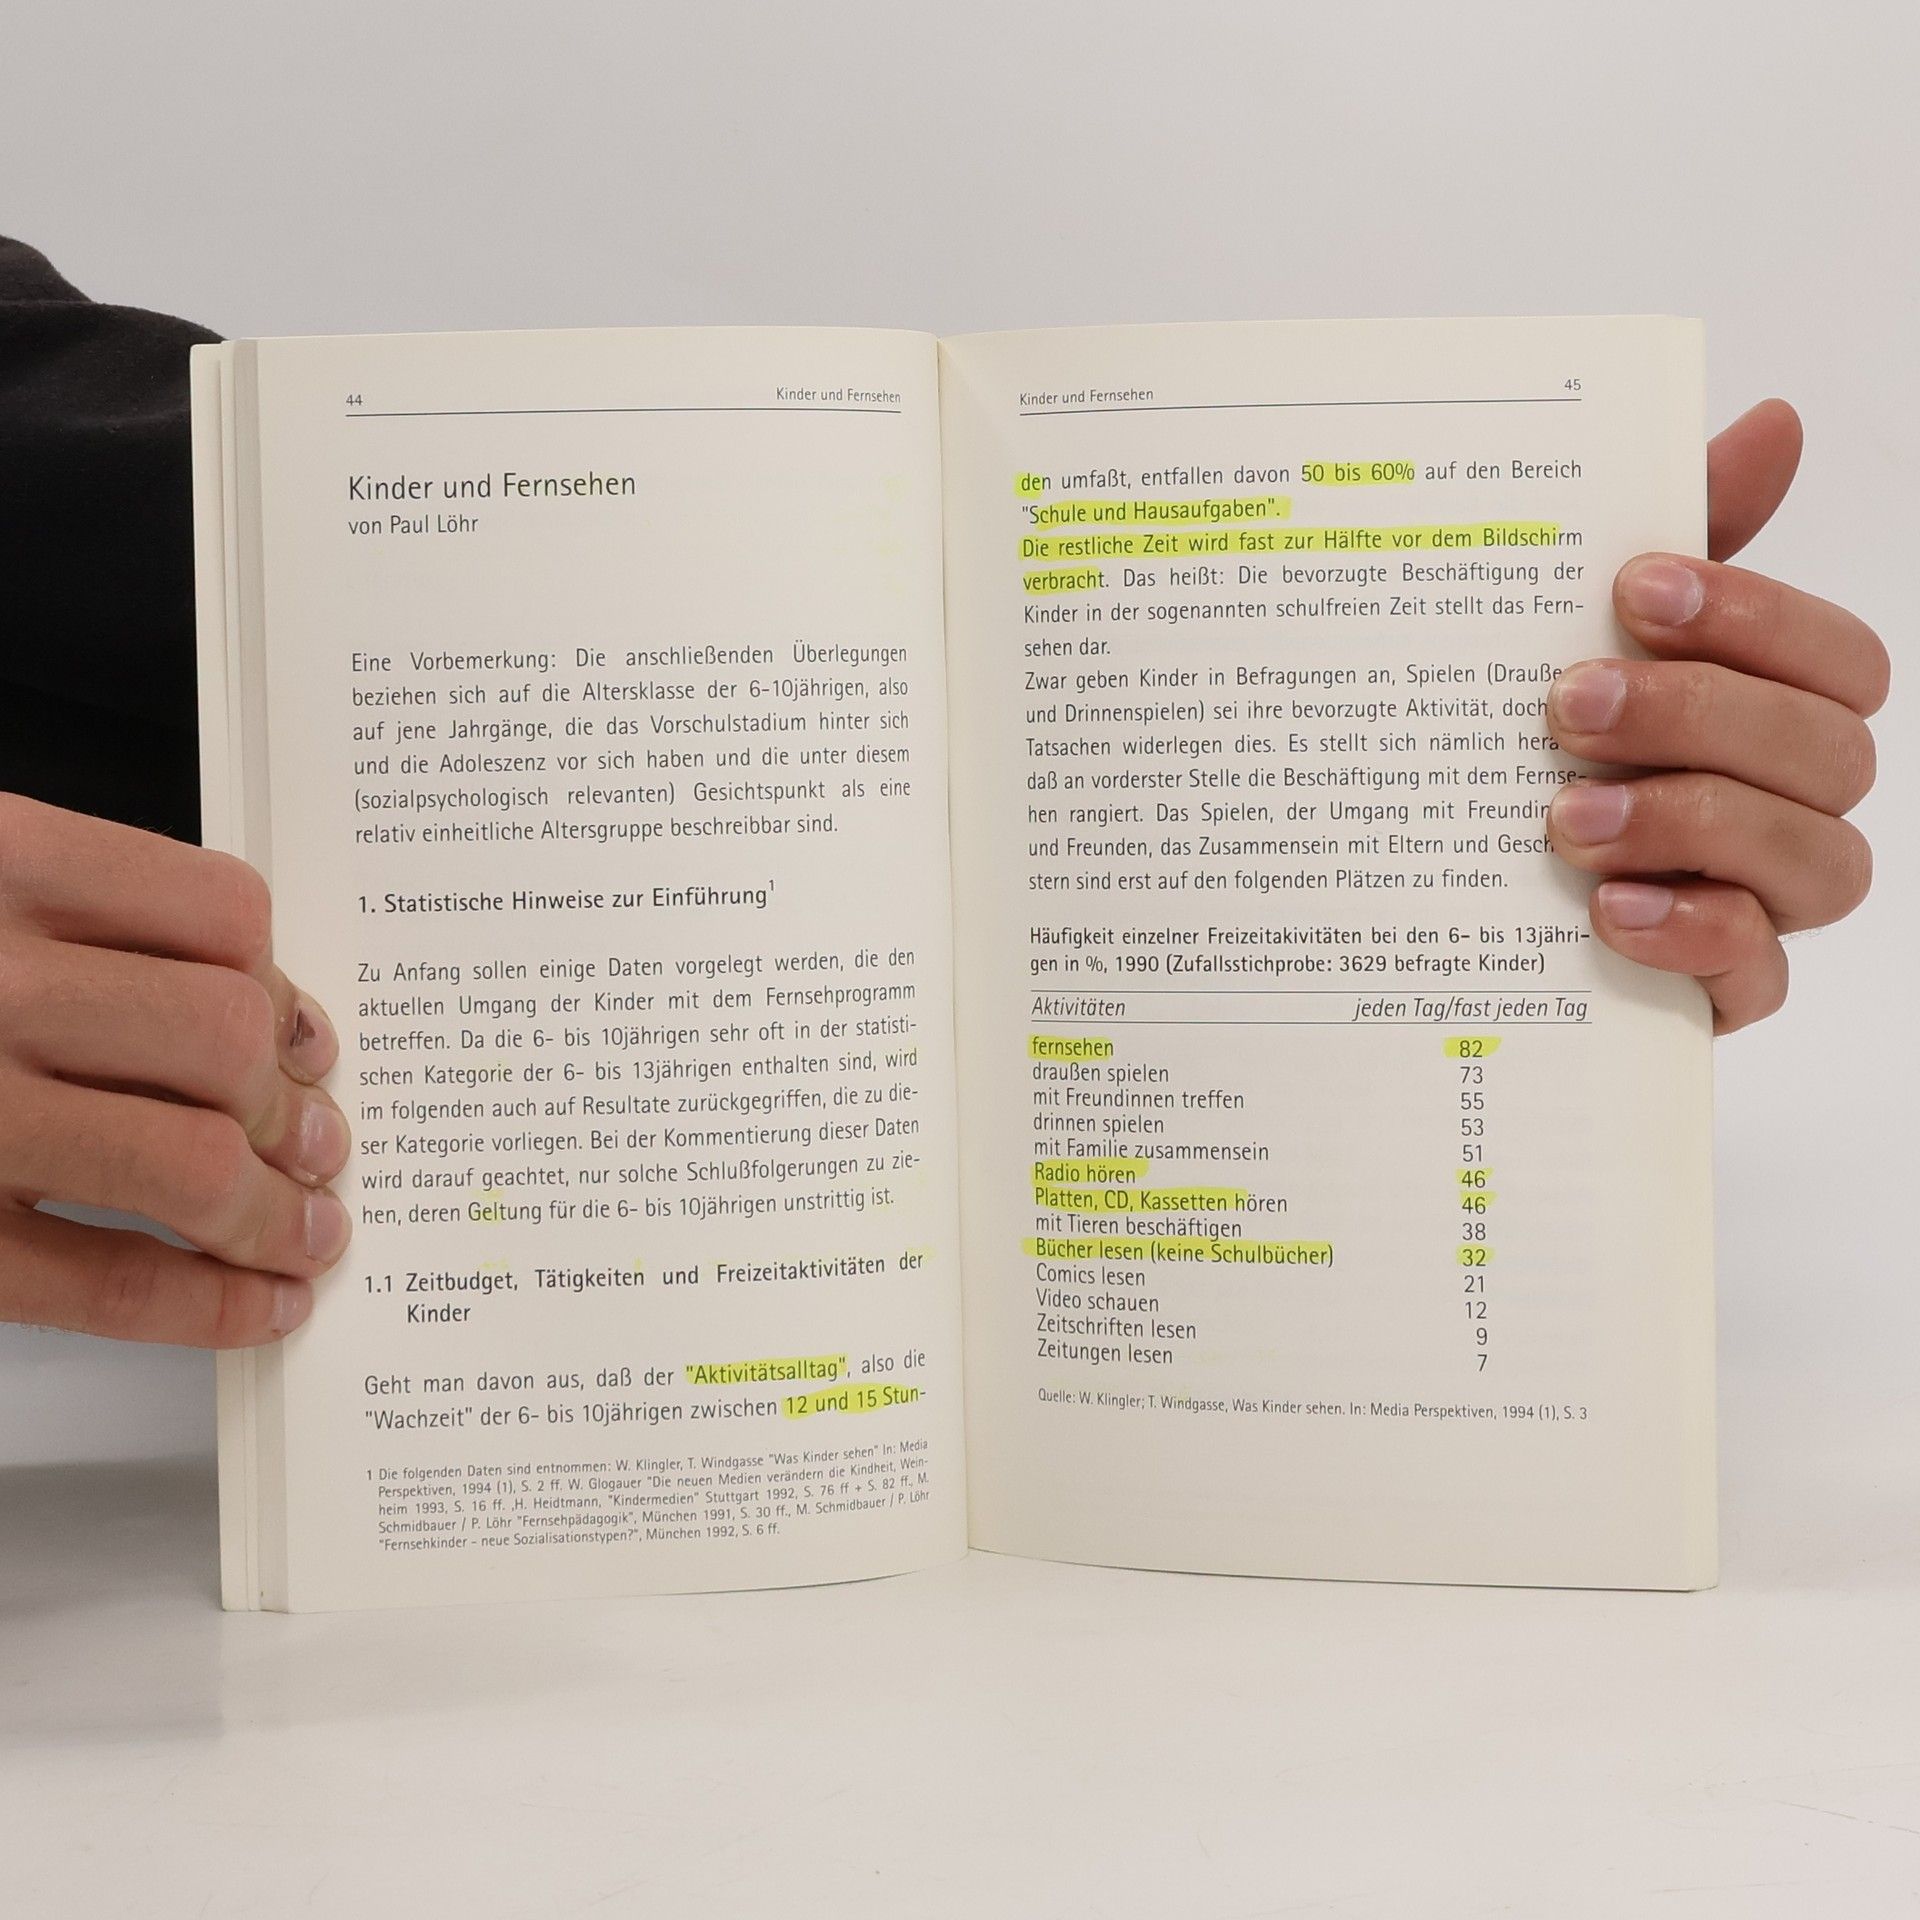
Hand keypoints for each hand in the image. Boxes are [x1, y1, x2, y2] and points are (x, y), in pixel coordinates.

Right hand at [0, 796, 350, 1344]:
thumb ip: (77, 918)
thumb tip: (255, 1009)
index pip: (219, 910)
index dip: (283, 985)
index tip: (305, 1035)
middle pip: (224, 1038)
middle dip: (292, 1107)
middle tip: (318, 1142)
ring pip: (190, 1163)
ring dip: (275, 1211)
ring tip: (305, 1228)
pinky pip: (101, 1281)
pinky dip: (205, 1305)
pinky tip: (254, 1305)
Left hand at [1544, 400, 1886, 1032]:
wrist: (1428, 898)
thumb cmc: (1533, 746)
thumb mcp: (1580, 634)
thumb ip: (1683, 538)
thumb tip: (1774, 421)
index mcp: (1774, 708)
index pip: (1839, 657)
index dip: (1757, 617)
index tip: (1634, 591)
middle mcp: (1790, 802)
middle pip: (1833, 753)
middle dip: (1701, 718)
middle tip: (1566, 709)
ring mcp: (1764, 902)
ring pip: (1820, 863)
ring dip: (1693, 825)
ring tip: (1564, 819)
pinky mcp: (1719, 992)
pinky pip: (1761, 978)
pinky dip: (1694, 937)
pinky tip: (1608, 912)